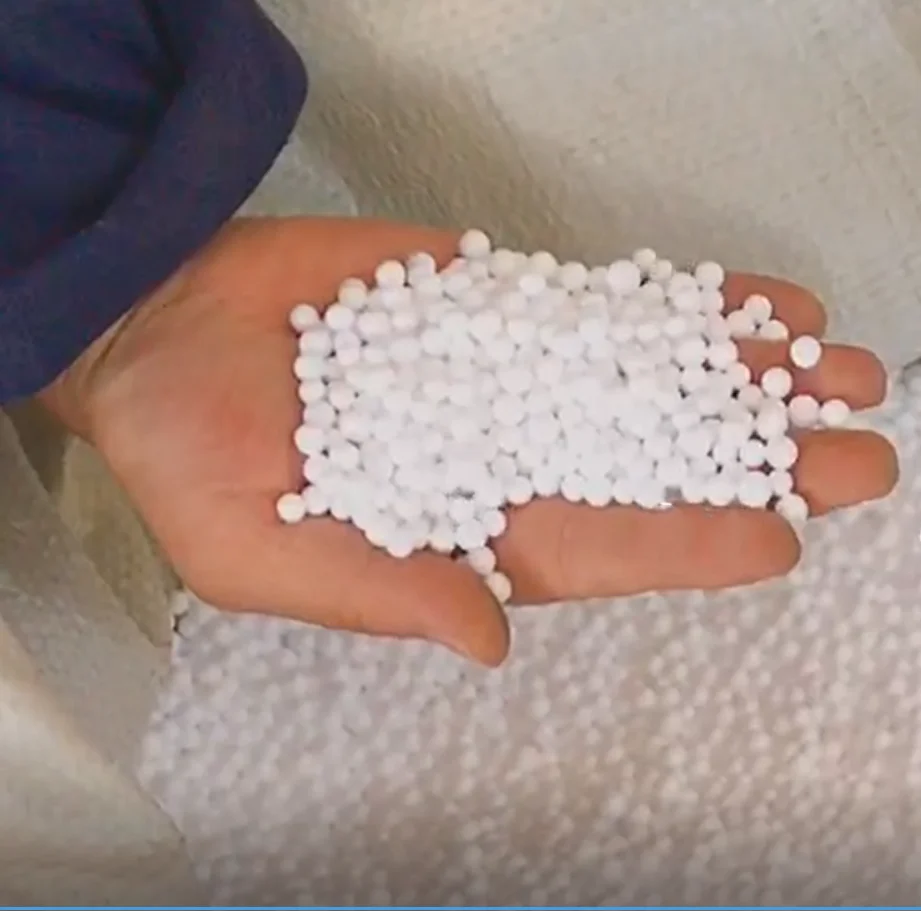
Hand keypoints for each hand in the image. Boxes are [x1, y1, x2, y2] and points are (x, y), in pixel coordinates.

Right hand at [42, 217, 897, 665]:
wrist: (158, 332)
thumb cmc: (188, 457)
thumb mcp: (261, 550)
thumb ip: (379, 589)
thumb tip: (486, 633)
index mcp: (457, 533)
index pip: (591, 549)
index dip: (685, 544)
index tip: (777, 533)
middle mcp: (502, 458)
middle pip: (646, 465)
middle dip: (751, 462)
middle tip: (858, 454)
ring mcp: (505, 375)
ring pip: (642, 380)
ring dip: (739, 378)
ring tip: (836, 367)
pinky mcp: (491, 305)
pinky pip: (597, 308)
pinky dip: (672, 306)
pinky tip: (748, 307)